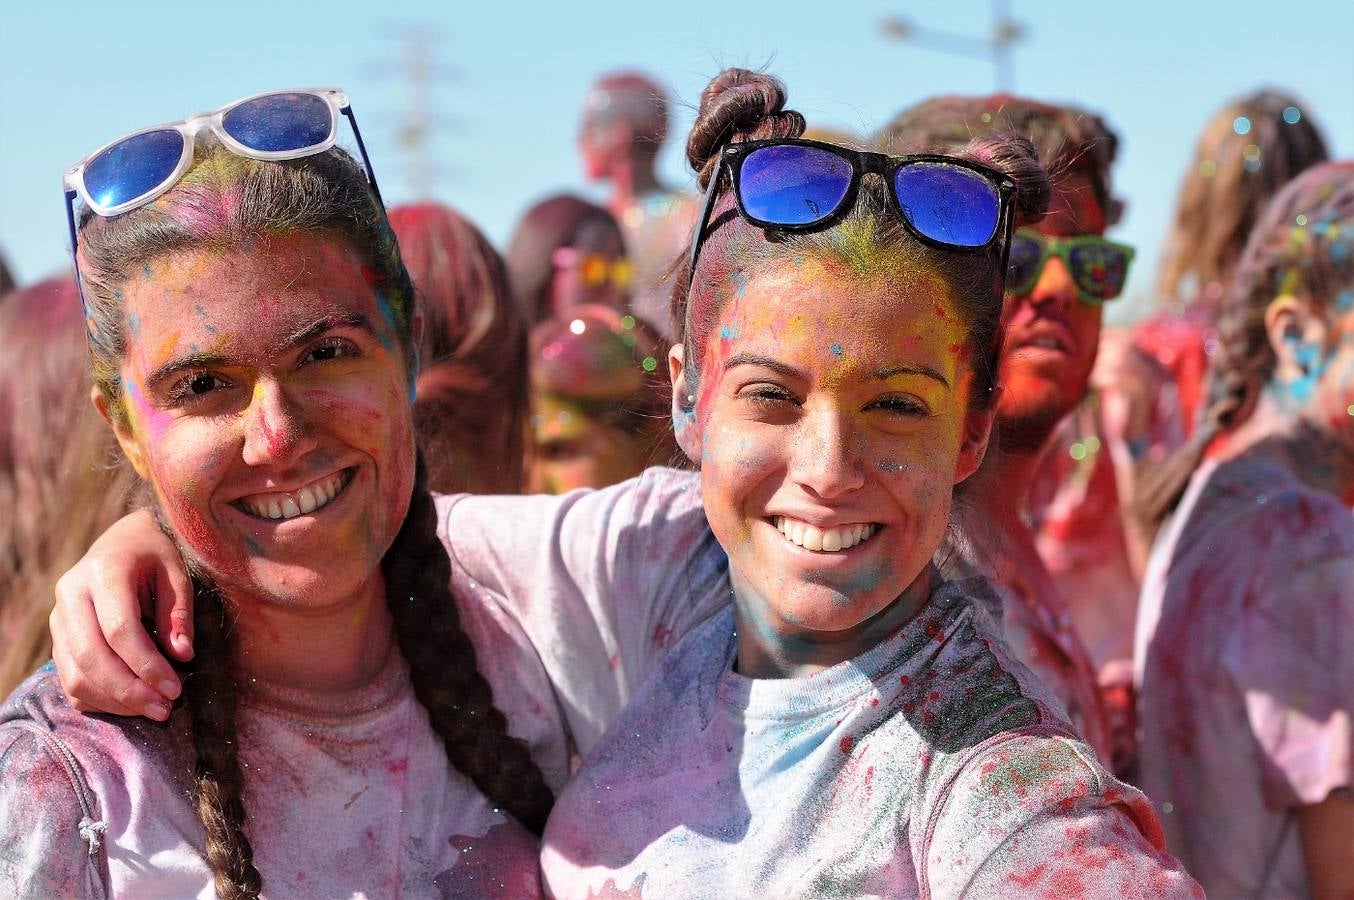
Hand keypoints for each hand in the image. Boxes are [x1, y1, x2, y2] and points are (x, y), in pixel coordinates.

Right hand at [50, 509, 192, 720]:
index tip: (176, 689)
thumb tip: (182, 657)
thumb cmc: (156, 555)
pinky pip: (69, 678)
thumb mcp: (178, 573)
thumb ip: (179, 613)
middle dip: (129, 691)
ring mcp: (58, 617)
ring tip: (153, 710)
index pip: (119, 630)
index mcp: (103, 573)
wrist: (124, 540)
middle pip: (91, 656)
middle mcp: (70, 595)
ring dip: (114, 700)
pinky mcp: (57, 636)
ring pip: (75, 673)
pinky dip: (98, 698)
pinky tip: (130, 704)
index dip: (147, 665)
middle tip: (164, 709)